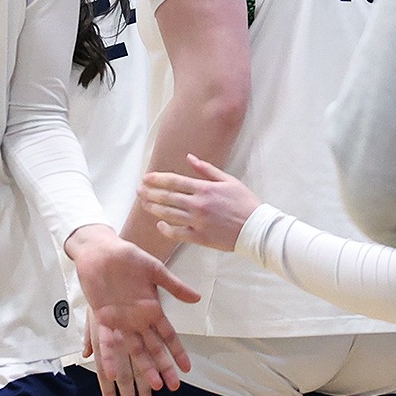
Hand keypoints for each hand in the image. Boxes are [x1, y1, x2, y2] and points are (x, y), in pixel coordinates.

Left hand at [67, 224, 199, 395]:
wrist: (101, 250)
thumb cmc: (128, 257)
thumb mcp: (155, 270)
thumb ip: (175, 286)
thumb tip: (197, 298)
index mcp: (151, 309)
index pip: (168, 335)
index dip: (177, 352)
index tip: (187, 368)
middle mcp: (138, 320)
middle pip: (153, 348)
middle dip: (163, 367)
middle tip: (173, 386)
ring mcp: (120, 321)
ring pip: (134, 349)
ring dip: (143, 367)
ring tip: (152, 386)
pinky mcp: (102, 318)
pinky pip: (106, 340)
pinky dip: (109, 355)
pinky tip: (112, 372)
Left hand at [140, 154, 260, 252]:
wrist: (256, 228)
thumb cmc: (244, 202)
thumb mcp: (228, 180)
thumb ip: (206, 169)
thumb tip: (189, 158)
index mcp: (205, 188)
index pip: (174, 181)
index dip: (157, 179)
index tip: (146, 178)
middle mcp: (199, 204)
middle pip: (167, 197)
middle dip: (150, 193)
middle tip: (139, 190)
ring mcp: (198, 221)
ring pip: (169, 214)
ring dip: (153, 208)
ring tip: (143, 204)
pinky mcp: (201, 237)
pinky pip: (178, 233)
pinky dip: (166, 229)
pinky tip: (159, 225)